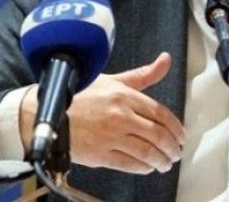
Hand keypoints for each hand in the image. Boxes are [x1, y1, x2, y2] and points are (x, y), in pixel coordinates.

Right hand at [20, 52, 184, 174]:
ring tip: (165, 163)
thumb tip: (165, 60)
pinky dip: (143, 168)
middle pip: (158, 135)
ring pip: (147, 152)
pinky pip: (129, 164)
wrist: (46, 114)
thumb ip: (143, 75)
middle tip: (176, 153)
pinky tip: (148, 167)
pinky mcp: (100, 154)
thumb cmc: (80, 95)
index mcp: (125, 95)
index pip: (161, 113)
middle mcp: (120, 116)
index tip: (181, 136)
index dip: (176, 128)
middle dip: (172, 147)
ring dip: (161, 160)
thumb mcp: (112, 80)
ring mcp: (110, 136)